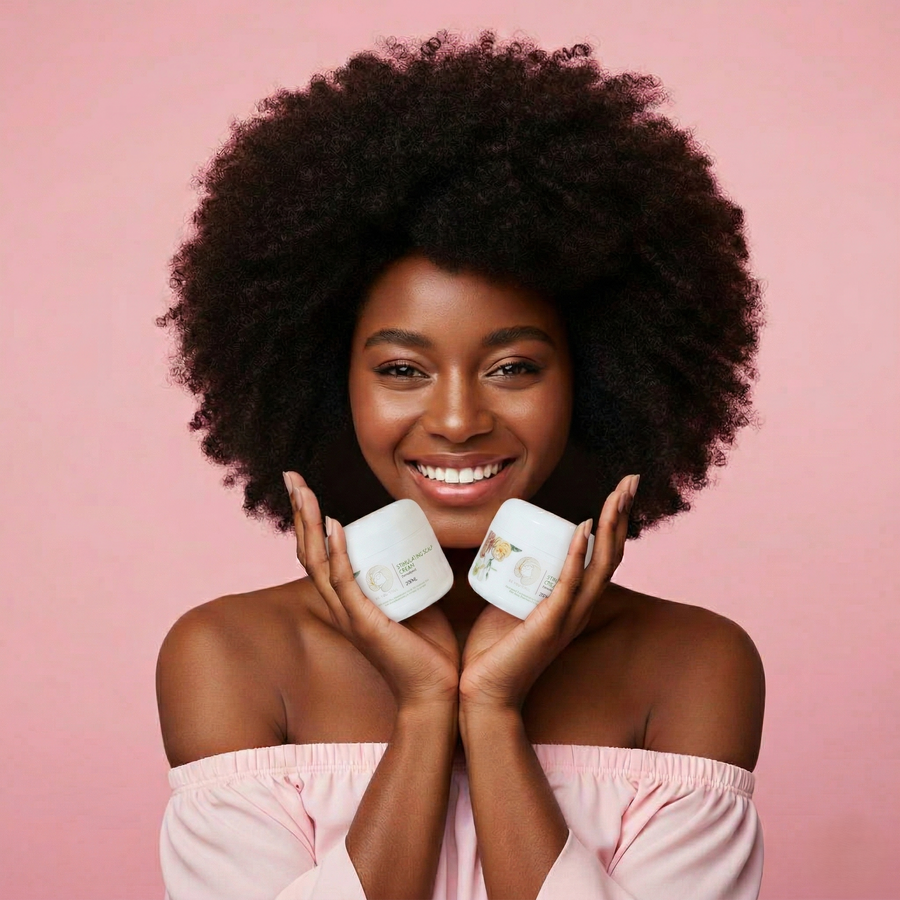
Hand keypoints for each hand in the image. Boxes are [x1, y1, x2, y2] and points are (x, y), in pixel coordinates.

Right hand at [284, 472, 460, 708]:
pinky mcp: (365, 625)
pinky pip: (344, 584)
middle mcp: (341, 605)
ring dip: (309, 523)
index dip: (308, 519)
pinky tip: (332, 527)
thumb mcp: (412, 599)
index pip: (318, 553)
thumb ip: (407, 576)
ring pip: (318, 562)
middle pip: (308, 551)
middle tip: (291, 477)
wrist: (437, 692)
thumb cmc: (427, 649)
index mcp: (349, 599)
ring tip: (302, 491)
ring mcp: (350, 615)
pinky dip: (336, 554)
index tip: (302, 487)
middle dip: (298, 512)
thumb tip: (419, 545)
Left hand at [458, 474, 638, 712]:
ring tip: (618, 495)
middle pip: (612, 554)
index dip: (615, 522)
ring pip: (599, 565)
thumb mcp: (512, 603)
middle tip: (631, 480)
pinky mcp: (549, 626)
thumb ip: (517, 581)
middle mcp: (580, 609)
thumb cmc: (494, 651)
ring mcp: (568, 618)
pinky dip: (578, 555)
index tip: (620, 490)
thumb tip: (506, 549)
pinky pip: (568, 585)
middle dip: (623, 514)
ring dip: (610, 526)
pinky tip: (583, 528)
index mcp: (574, 603)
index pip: (604, 555)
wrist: (483, 694)